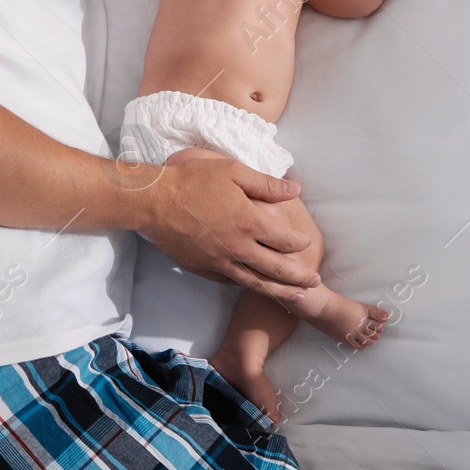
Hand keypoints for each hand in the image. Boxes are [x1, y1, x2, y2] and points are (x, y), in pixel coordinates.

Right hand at [136, 156, 319, 303]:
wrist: (154, 201)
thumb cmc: (194, 180)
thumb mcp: (234, 172)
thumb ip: (267, 184)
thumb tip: (296, 189)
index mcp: (249, 221)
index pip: (284, 239)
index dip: (299, 242)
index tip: (306, 242)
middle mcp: (238, 247)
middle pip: (276, 268)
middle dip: (299, 276)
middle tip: (315, 281)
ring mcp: (219, 261)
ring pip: (255, 282)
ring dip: (279, 291)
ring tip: (296, 297)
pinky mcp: (203, 268)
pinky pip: (230, 281)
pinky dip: (246, 285)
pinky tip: (255, 285)